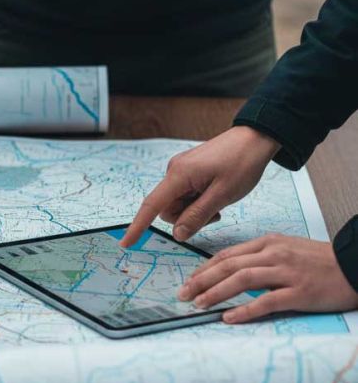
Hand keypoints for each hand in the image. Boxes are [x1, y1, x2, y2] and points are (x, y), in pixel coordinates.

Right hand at [120, 126, 280, 247]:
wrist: (254, 138)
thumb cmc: (241, 163)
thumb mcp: (222, 195)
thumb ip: (197, 216)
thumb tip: (177, 234)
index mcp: (179, 175)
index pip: (152, 205)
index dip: (138, 226)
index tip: (127, 244)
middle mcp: (174, 171)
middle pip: (168, 208)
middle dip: (187, 217)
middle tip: (215, 214)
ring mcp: (181, 170)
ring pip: (178, 203)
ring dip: (195, 210)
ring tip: (219, 202)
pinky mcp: (189, 170)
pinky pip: (186, 194)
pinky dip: (198, 201)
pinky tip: (215, 194)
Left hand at [177, 235, 357, 322]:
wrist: (355, 265)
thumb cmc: (320, 261)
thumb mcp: (287, 249)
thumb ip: (260, 257)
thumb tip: (232, 272)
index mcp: (268, 243)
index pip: (227, 255)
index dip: (204, 268)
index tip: (188, 280)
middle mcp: (274, 254)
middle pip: (228, 266)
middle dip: (201, 280)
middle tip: (183, 294)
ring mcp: (287, 272)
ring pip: (242, 280)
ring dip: (216, 292)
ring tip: (199, 304)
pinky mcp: (300, 292)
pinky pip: (266, 301)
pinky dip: (245, 309)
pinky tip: (229, 317)